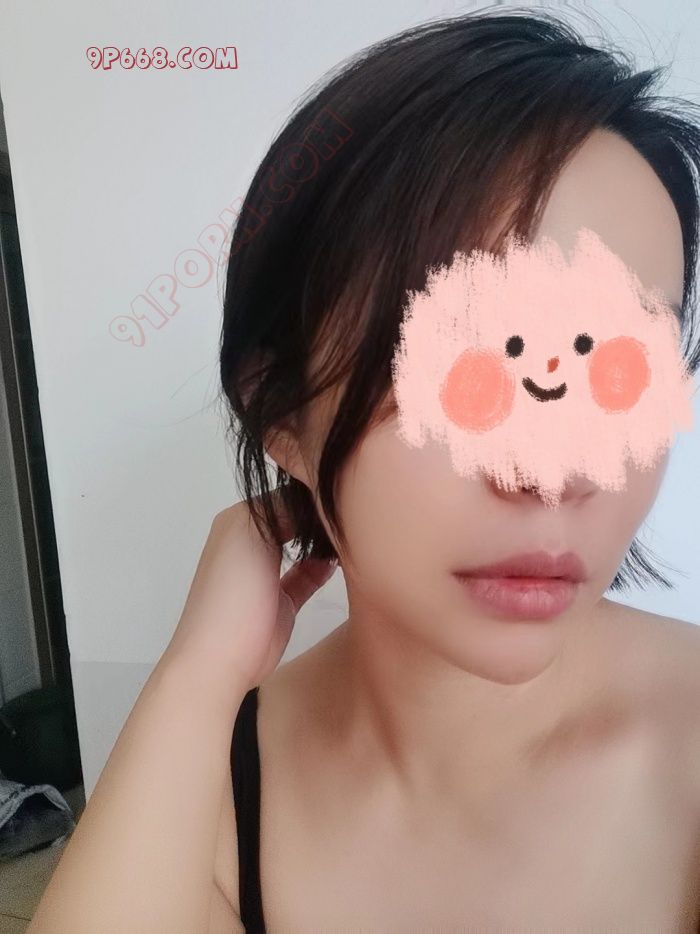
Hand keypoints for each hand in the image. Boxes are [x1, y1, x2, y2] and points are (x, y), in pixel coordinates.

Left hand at [165, 488, 337, 690]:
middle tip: (354, 515)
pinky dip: (322, 569)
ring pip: (302, 549)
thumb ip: (283, 509)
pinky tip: (339, 564)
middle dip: (318, 519)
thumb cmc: (232, 590)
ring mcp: (266, 574)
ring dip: (322, 544)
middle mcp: (250, 543)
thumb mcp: (253, 533)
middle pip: (293, 521)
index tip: (342, 492)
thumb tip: (311, 503)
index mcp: (238, 522)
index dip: (310, 494)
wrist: (221, 657)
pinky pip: (307, 576)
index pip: (281, 497)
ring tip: (351, 538)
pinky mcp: (282, 601)